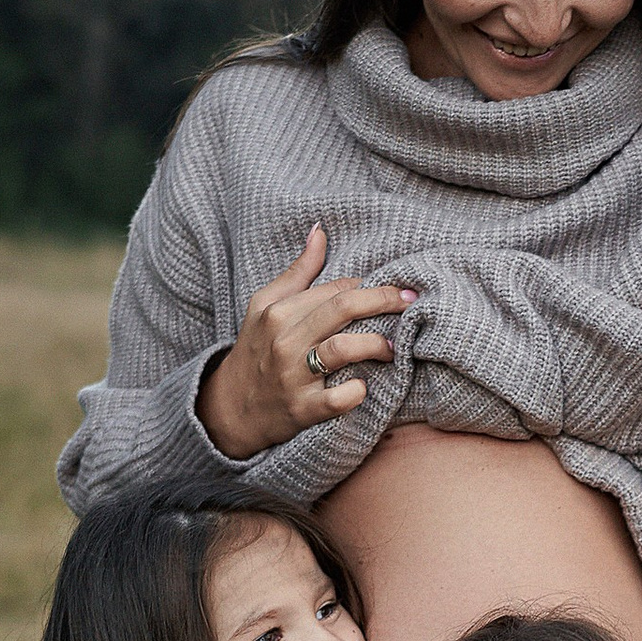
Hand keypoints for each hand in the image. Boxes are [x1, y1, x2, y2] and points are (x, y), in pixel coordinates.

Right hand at [196, 226, 414, 460]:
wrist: (231, 409)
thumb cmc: (256, 350)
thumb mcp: (265, 306)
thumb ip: (298, 271)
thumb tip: (320, 231)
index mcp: (278, 312)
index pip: (335, 289)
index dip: (367, 287)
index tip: (392, 290)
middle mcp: (285, 341)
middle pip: (344, 308)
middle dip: (385, 300)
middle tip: (410, 303)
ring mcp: (293, 376)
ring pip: (344, 348)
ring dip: (378, 345)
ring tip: (394, 347)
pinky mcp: (303, 409)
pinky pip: (339, 399)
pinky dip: (357, 392)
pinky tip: (364, 386)